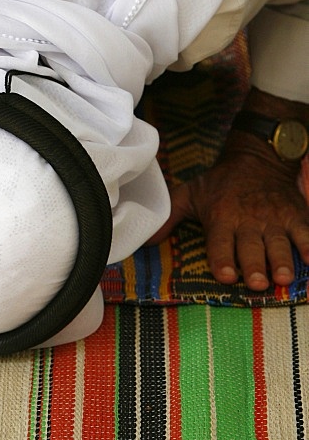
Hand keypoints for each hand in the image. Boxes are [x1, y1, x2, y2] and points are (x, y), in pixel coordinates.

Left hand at [152, 144, 308, 290]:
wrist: (258, 156)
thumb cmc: (220, 183)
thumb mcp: (191, 194)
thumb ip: (169, 217)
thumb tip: (146, 241)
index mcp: (221, 217)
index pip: (219, 242)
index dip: (221, 259)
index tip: (225, 276)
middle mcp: (247, 219)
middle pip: (250, 247)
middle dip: (253, 265)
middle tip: (256, 283)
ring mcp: (273, 218)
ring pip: (278, 243)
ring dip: (281, 260)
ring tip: (283, 277)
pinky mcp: (295, 214)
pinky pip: (305, 231)